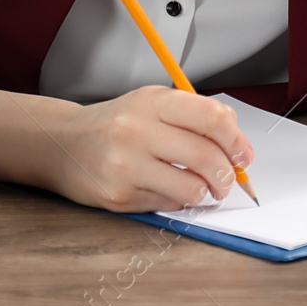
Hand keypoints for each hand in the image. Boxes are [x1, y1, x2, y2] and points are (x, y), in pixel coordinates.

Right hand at [49, 86, 255, 212]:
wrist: (63, 144)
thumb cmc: (115, 125)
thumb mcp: (151, 105)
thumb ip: (193, 116)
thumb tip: (237, 141)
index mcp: (152, 101)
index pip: (210, 117)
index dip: (236, 140)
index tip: (243, 155)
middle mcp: (137, 130)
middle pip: (205, 156)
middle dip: (227, 175)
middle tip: (228, 180)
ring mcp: (125, 165)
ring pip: (191, 187)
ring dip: (205, 192)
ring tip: (201, 187)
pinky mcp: (117, 195)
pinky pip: (167, 204)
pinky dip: (177, 200)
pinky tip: (167, 189)